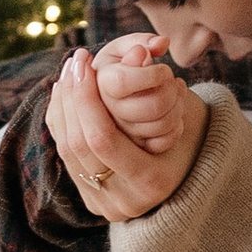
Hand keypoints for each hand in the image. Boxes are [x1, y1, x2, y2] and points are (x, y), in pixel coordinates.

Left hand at [45, 42, 207, 218]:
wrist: (190, 177)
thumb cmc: (187, 133)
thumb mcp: (179, 107)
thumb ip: (159, 78)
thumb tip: (144, 47)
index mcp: (151, 180)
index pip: (102, 137)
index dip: (86, 97)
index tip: (84, 61)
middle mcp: (125, 200)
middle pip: (79, 144)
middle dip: (71, 98)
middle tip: (73, 62)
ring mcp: (105, 204)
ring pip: (67, 150)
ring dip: (61, 107)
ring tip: (67, 75)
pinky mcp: (93, 200)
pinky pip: (66, 156)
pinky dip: (61, 123)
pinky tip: (63, 96)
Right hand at [92, 31, 190, 156]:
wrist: (118, 92)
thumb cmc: (123, 63)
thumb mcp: (126, 47)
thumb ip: (142, 41)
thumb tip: (161, 43)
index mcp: (99, 84)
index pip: (125, 81)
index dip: (153, 73)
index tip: (162, 68)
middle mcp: (106, 113)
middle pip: (153, 106)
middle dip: (171, 89)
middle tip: (169, 79)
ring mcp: (122, 134)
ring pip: (164, 124)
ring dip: (178, 103)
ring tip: (174, 90)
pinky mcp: (136, 148)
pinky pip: (164, 142)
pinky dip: (177, 124)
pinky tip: (175, 108)